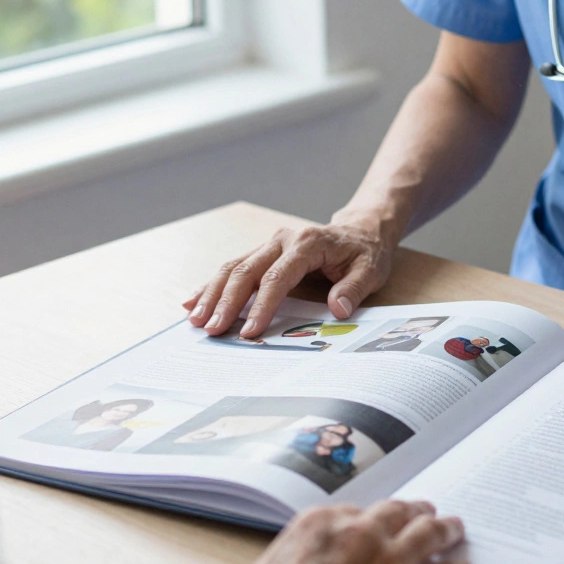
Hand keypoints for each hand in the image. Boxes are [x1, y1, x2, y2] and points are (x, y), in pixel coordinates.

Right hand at [184, 220, 394, 338]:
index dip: (262, 305)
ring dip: (212, 293)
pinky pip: (234, 267)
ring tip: (195, 319)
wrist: (360, 231)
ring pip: (233, 267)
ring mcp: (269, 244)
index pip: (277, 277)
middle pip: (246, 270)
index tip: (250, 331)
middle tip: (211, 329)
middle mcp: (282, 240)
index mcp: (306, 244)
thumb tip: (338, 309)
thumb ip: (353, 289)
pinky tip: (194, 301)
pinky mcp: (263, 252)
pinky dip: (212, 285)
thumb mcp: (370, 271)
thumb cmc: (364, 253)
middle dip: (226, 302)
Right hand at [217, 501, 475, 563]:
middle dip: (412, 512)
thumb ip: (285, 560)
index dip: (368, 521)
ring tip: (453, 529)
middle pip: (397, 512)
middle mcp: (360, 534)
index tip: (375, 526)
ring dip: (444, 529)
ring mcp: (392, 561)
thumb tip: (290, 563)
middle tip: (423, 513)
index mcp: (320, 525)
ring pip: (431, 532)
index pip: (355, 511)